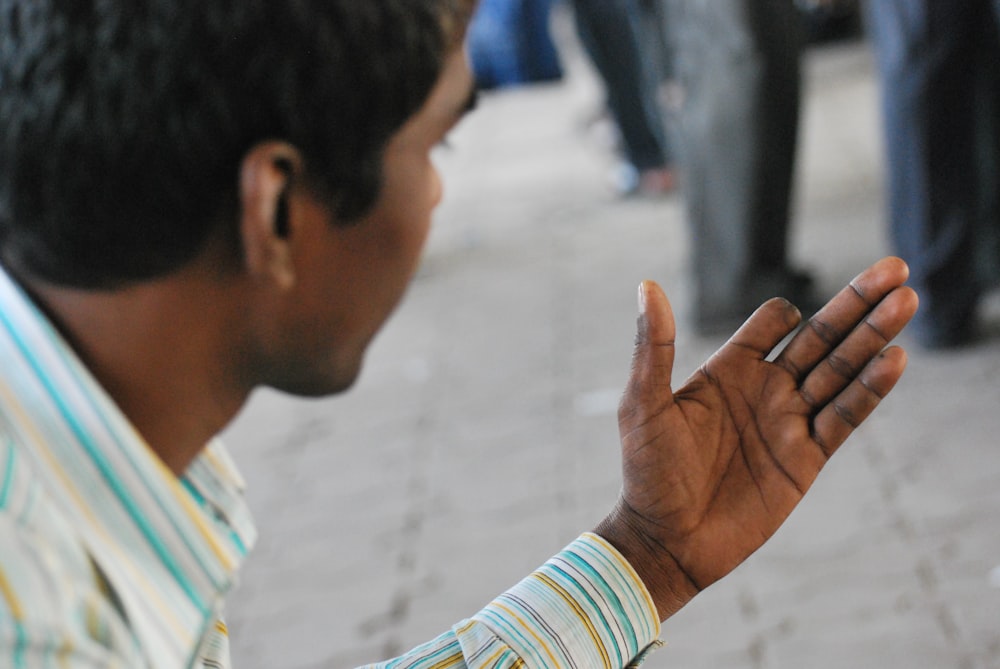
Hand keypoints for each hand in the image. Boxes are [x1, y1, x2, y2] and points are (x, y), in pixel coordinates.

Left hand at [595, 257, 918, 620]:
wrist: (667, 540)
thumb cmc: (646, 472)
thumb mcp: (644, 404)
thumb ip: (653, 347)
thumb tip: (647, 286)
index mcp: (727, 371)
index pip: (771, 324)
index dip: (782, 315)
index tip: (785, 318)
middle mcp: (764, 390)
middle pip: (821, 337)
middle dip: (856, 303)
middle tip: (896, 269)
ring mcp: (789, 422)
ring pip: (841, 370)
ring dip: (874, 336)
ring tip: (908, 300)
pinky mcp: (806, 459)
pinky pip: (845, 417)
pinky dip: (870, 390)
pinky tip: (894, 359)